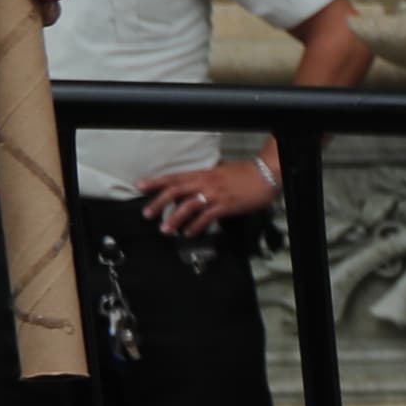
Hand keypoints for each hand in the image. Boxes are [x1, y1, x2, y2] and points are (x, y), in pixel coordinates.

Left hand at [138, 157, 274, 237]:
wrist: (265, 175)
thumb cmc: (245, 174)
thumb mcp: (220, 172)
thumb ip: (206, 180)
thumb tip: (194, 189)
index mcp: (203, 173)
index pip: (174, 177)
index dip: (156, 182)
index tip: (141, 186)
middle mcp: (205, 183)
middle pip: (175, 192)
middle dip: (159, 203)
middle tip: (147, 214)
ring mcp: (215, 194)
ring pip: (188, 206)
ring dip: (174, 219)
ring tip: (165, 229)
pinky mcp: (225, 206)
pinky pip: (206, 217)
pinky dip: (196, 226)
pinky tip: (189, 233)